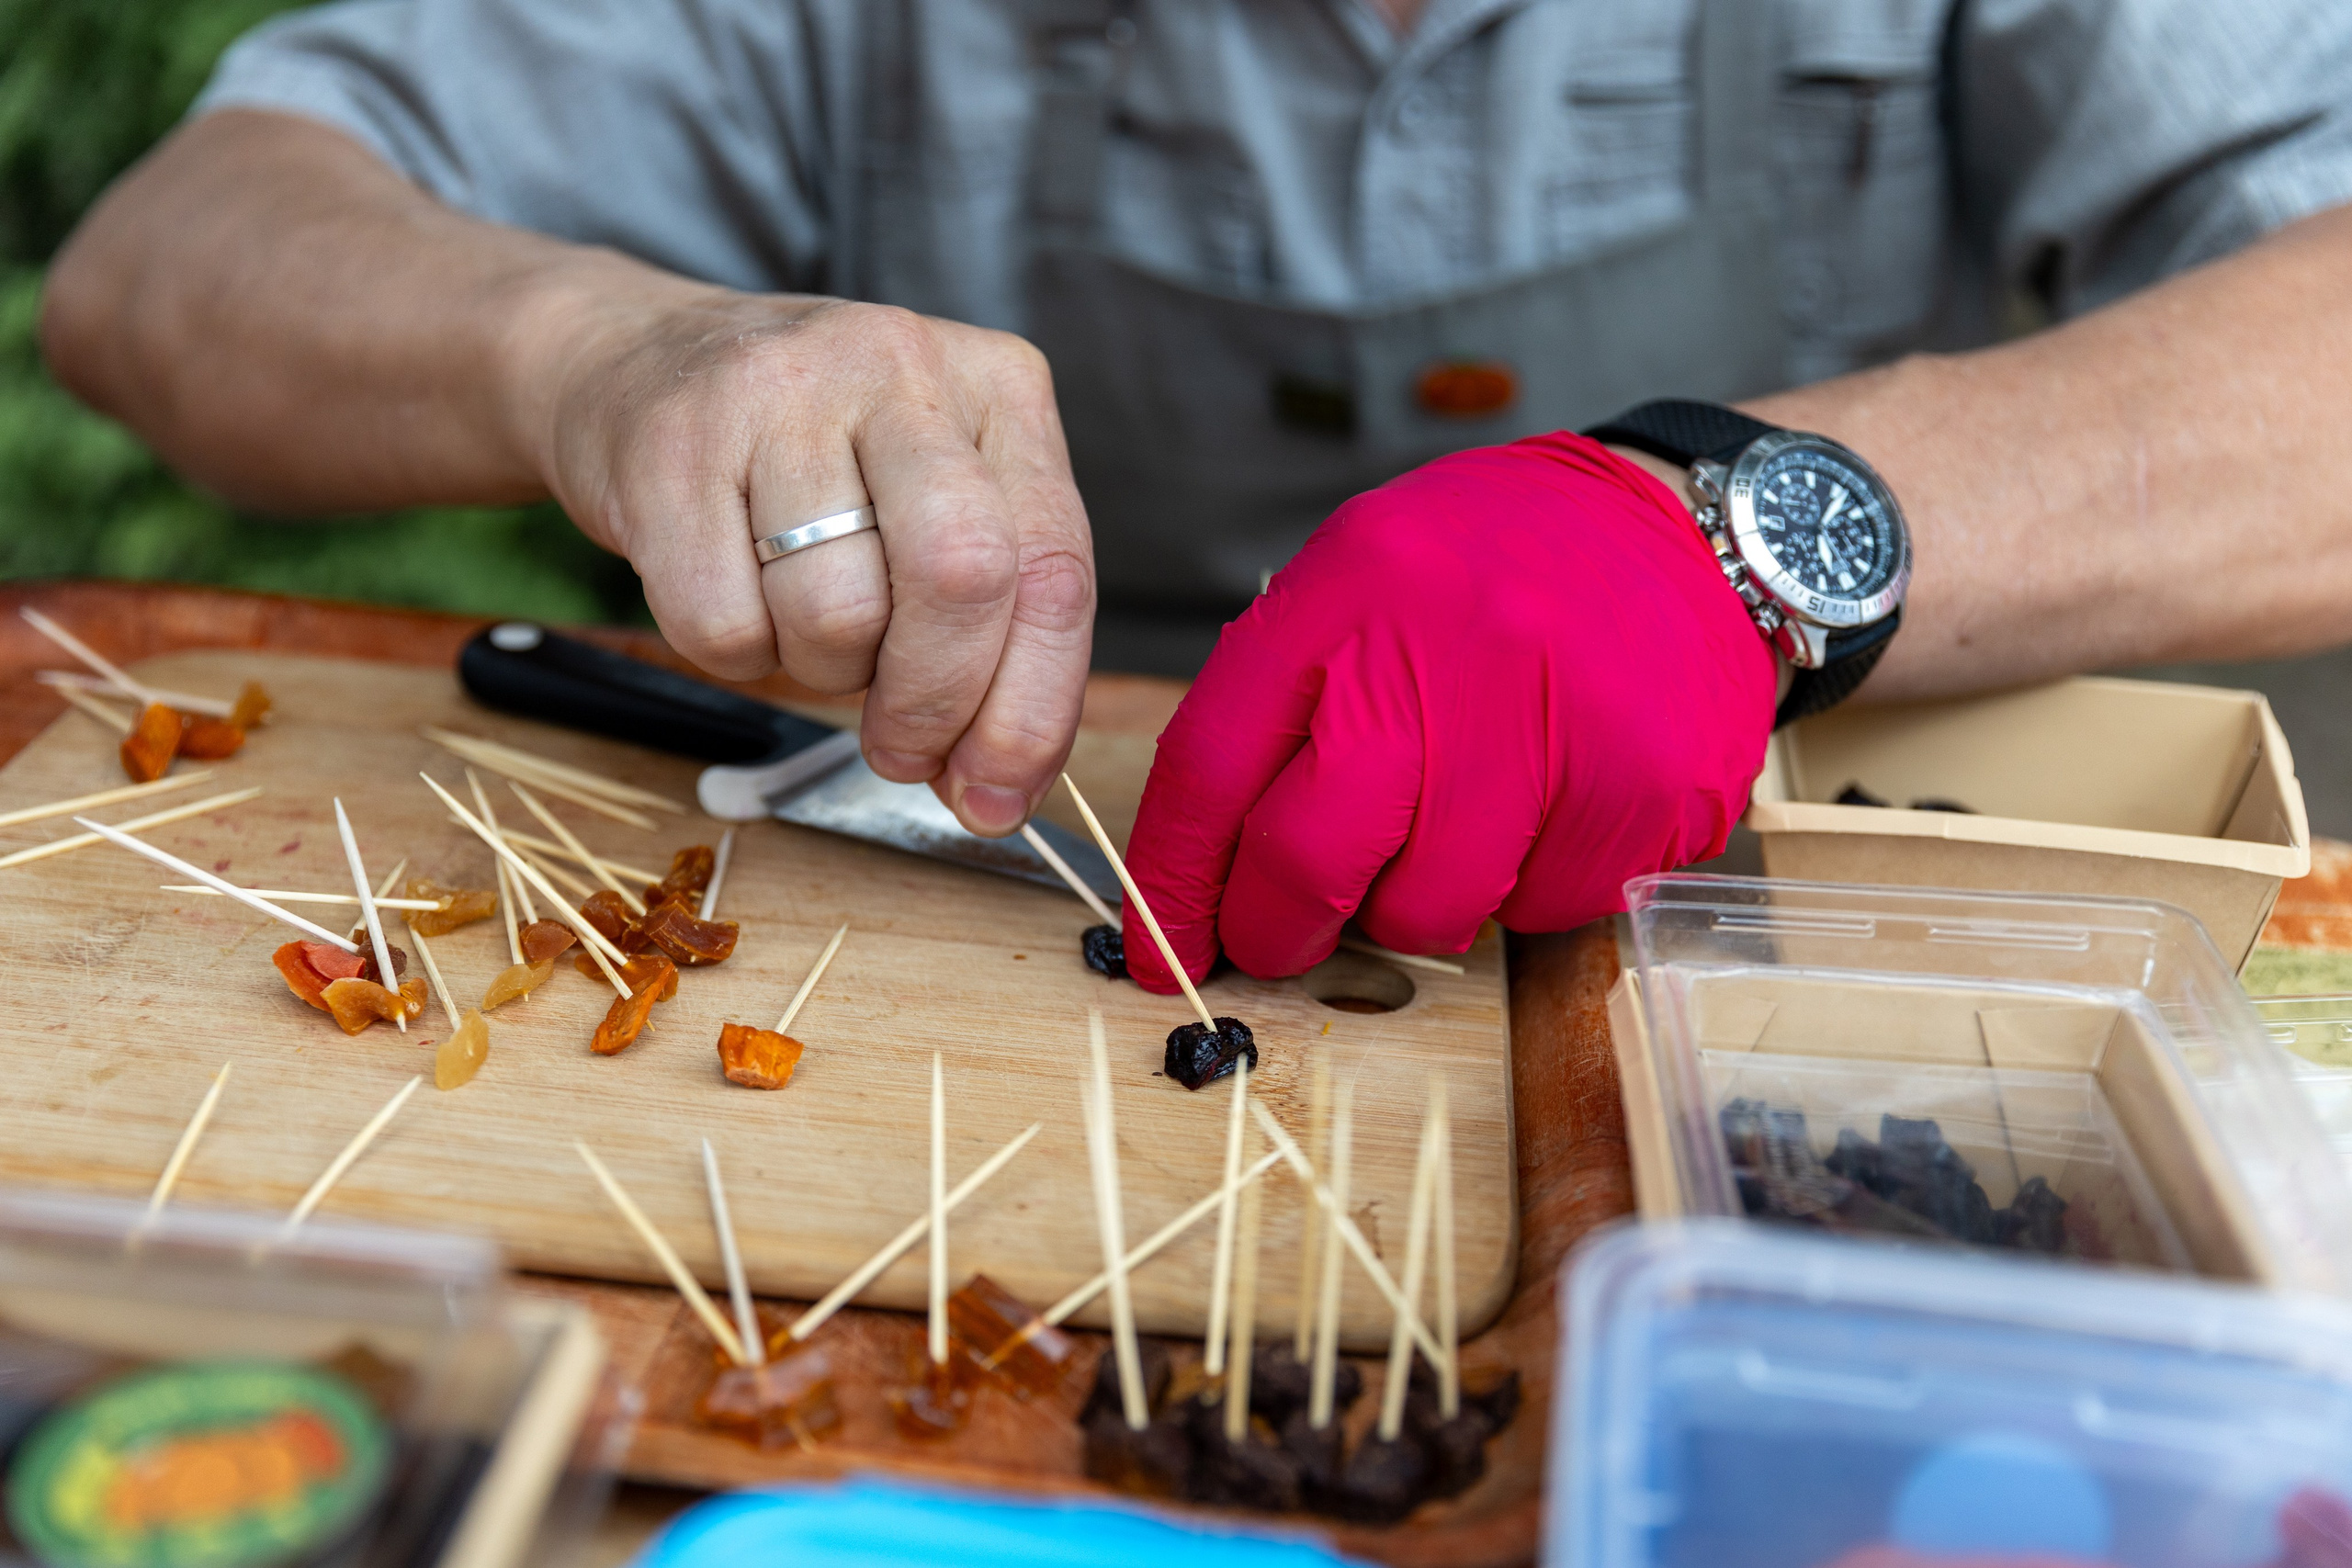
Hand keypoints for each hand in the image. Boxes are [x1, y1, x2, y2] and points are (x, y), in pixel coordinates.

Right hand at [528, 284, 1093, 835]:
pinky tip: (730, 589)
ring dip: (822, 671)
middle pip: (961, 578)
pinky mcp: (671, 446)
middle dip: (937, 701)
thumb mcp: (931, 509)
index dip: (1032, 710)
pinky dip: (732, 653)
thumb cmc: (814, 465)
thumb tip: (996, 791)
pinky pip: (722, 624)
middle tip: (902, 750)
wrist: (631, 367)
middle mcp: (901, 369)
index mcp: (998, 388)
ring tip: (801, 618)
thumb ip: (991, 634)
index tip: (999, 795)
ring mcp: (780, 395)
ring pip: (837, 614)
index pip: (1054, 570)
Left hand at [1117, 431, 1777, 989]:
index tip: (1158, 943)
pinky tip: (1542, 816)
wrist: (1688, 530)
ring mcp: (1551, 725)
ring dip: (1412, 909)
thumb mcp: (1369, 572)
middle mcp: (1446, 653)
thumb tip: (1209, 860)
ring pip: (1426, 908)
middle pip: (1306, 856)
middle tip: (1276, 943)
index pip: (1214, 763)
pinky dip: (1520, 892)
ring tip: (1444, 840)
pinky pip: (1537, 908)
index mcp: (1353, 589)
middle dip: (1273, 928)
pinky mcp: (1640, 791)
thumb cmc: (1501, 567)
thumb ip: (1292, 696)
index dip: (1172, 878)